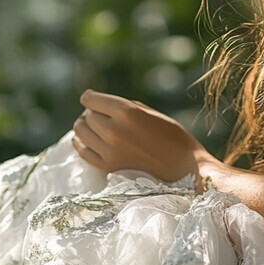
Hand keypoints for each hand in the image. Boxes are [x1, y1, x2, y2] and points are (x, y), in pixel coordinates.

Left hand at [72, 89, 206, 181]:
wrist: (182, 167)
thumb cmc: (172, 136)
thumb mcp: (151, 113)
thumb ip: (125, 107)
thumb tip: (102, 107)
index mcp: (126, 112)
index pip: (91, 100)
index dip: (90, 98)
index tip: (91, 98)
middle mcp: (114, 130)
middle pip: (87, 116)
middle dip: (91, 113)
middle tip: (100, 115)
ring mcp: (109, 150)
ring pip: (80, 132)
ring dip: (85, 127)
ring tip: (94, 127)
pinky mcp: (108, 166)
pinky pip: (83, 151)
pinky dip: (81, 143)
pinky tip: (87, 140)